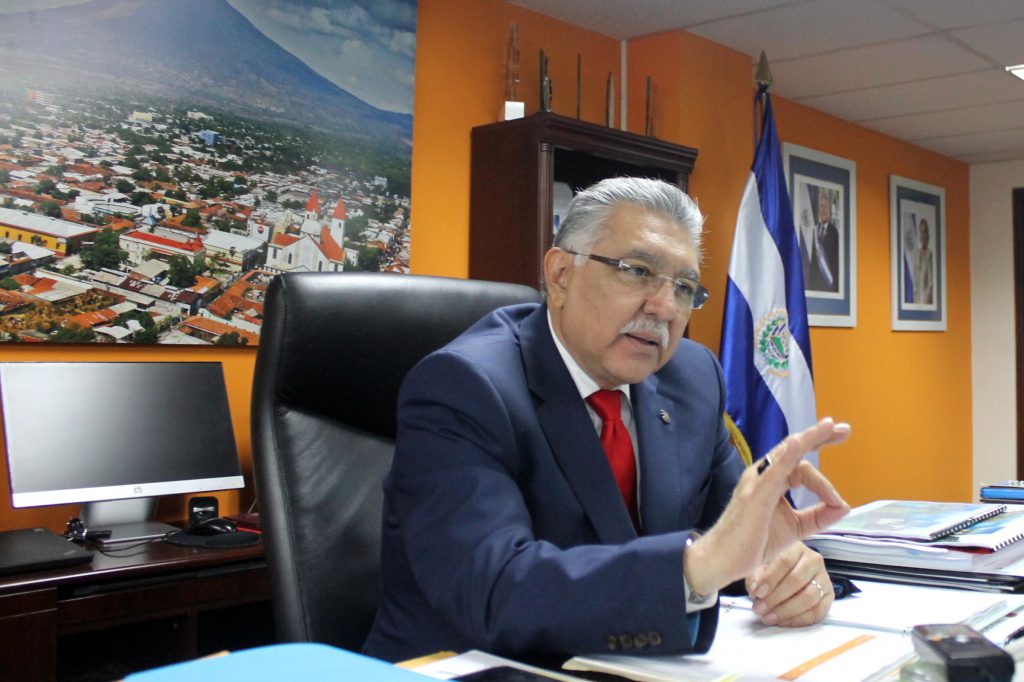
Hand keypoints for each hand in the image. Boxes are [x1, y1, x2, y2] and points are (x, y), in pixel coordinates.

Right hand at [683, 418, 850, 596]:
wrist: (722, 560)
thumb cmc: (751, 544)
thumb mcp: (794, 528)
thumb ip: (819, 517)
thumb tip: (845, 506)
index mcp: (771, 482)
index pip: (799, 463)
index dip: (821, 460)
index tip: (840, 486)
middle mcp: (763, 476)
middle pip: (793, 449)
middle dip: (819, 436)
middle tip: (843, 428)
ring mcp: (757, 483)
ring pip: (787, 454)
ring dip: (809, 439)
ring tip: (829, 427)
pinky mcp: (755, 495)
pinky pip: (774, 471)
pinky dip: (788, 455)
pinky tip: (799, 444)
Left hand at [747, 543, 832, 626]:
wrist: (789, 572)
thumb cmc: (772, 567)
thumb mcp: (760, 566)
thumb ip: (755, 576)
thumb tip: (755, 589)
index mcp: (796, 547)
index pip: (784, 561)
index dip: (770, 579)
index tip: (757, 593)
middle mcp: (814, 560)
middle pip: (796, 580)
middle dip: (776, 598)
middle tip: (760, 609)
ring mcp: (824, 578)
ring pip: (809, 598)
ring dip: (786, 611)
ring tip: (768, 617)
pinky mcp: (829, 596)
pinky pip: (818, 611)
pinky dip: (799, 620)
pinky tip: (783, 622)